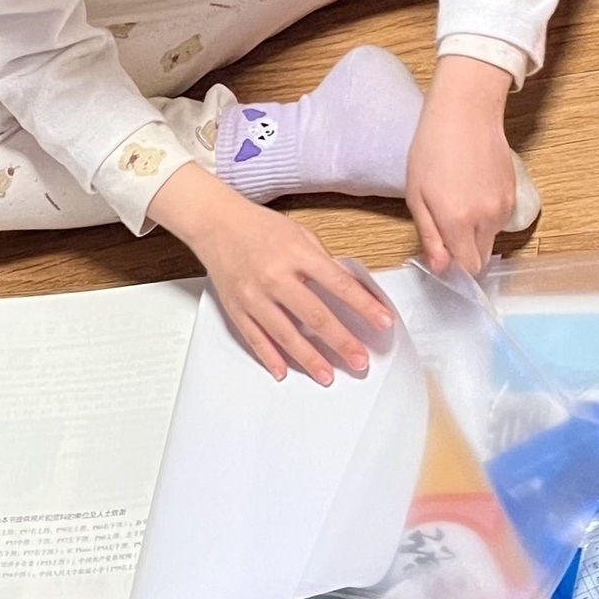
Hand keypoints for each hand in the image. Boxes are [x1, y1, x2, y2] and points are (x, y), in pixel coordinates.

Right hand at [150, 164, 392, 383]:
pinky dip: (269, 357)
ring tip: (328, 375)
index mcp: (296, 254)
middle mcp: (274, 276)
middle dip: (341, 341)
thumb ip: (324, 262)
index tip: (383, 322)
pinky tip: (284, 371)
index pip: (338, 284)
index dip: (364, 305)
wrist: (215, 223)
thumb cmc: (259, 227)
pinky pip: (255, 338)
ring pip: (285, 334)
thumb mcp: (300, 234)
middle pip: (314, 315)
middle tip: (360, 360)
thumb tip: (350, 288)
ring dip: (309, 358)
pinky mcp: (236, 307)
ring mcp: (253, 295)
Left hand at [406, 54, 516, 274]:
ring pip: (492, 239)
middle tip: (446, 228)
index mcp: (458, 221)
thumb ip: (430, 236)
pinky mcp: (514, 193)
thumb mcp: (417, 196)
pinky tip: (472, 191)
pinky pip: (500, 219)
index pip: (468, 268)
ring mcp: (504, 206)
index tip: (443, 256)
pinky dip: (487, 216)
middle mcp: (486, 219)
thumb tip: (441, 267)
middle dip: (465, 253)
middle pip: (482, 258)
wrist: (465, 114)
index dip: (455, 267)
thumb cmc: (432, 149)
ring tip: (457, 202)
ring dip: (476, 233)